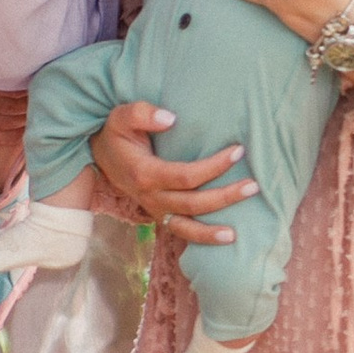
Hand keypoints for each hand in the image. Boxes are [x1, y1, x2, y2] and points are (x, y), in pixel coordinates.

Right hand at [88, 95, 258, 247]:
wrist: (100, 153)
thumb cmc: (117, 132)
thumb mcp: (122, 116)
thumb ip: (143, 113)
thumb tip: (171, 119)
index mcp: (145, 174)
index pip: (186, 176)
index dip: (214, 167)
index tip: (237, 152)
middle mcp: (150, 197)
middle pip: (193, 204)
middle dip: (225, 196)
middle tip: (253, 186)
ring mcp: (154, 209)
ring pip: (185, 227)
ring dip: (211, 232)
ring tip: (235, 234)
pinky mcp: (158, 214)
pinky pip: (180, 231)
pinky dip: (199, 238)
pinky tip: (221, 239)